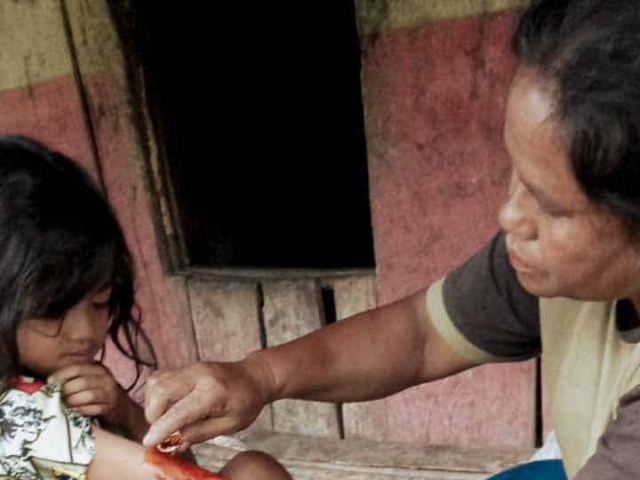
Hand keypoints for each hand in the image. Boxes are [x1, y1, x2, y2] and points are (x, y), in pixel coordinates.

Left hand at [48, 362, 134, 429]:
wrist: (120, 406)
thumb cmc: (97, 391)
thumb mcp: (89, 379)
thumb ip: (74, 376)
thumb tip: (50, 379)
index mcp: (98, 368)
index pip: (78, 368)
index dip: (62, 374)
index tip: (49, 381)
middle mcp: (106, 378)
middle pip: (82, 382)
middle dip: (66, 390)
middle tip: (57, 396)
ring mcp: (110, 393)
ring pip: (88, 396)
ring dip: (73, 401)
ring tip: (64, 404)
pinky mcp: (110, 407)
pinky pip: (93, 409)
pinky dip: (81, 411)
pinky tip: (75, 411)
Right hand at [142, 359, 273, 448]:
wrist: (254, 376)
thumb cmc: (246, 402)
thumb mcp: (230, 425)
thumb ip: (201, 433)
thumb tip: (175, 442)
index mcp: (213, 392)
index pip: (180, 411)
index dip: (162, 429)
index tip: (149, 443)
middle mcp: (198, 375)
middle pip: (160, 390)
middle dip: (153, 415)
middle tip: (162, 431)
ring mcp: (190, 368)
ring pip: (156, 382)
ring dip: (152, 405)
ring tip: (166, 419)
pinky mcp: (185, 367)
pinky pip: (160, 378)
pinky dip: (156, 394)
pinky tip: (167, 407)